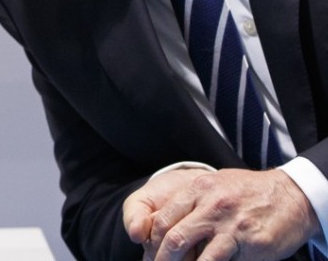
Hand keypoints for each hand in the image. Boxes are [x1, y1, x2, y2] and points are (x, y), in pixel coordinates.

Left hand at [123, 167, 317, 260]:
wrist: (290, 194)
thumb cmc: (246, 192)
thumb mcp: (213, 185)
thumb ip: (189, 202)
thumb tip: (158, 224)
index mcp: (198, 189)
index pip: (162, 220)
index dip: (152, 242)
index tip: (150, 254)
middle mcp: (212, 207)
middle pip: (175, 240)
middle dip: (163, 260)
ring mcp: (233, 227)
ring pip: (200, 259)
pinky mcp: (253, 245)